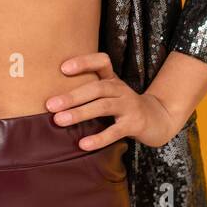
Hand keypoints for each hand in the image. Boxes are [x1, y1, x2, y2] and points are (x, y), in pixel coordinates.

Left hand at [46, 52, 176, 148]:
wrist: (156, 119)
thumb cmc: (123, 106)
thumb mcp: (109, 93)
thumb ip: (87, 92)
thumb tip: (50, 100)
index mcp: (112, 79)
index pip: (101, 61)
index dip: (84, 62)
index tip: (63, 68)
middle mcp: (120, 89)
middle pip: (96, 87)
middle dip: (72, 96)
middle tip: (50, 105)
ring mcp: (129, 106)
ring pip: (103, 106)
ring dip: (80, 113)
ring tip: (59, 120)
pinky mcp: (134, 124)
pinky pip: (115, 131)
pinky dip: (98, 138)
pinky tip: (83, 144)